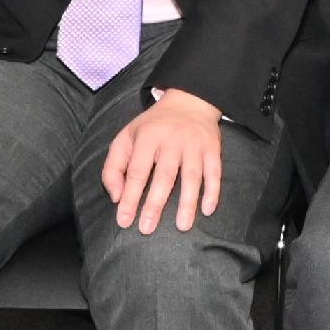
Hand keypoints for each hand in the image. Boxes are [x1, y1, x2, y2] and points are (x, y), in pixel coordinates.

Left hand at [103, 87, 227, 233]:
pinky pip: (215, 172)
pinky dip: (212, 191)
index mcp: (147, 137)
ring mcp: (194, 145)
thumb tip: (117, 197)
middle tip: (147, 228)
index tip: (124, 220)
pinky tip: (207, 209)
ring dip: (187, 202)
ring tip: (182, 226)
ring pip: (191, 176)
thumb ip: (114, 166)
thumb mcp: (126, 137)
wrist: (189, 101)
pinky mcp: (212, 148)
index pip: (137, 171)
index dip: (130, 197)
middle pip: (164, 176)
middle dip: (155, 204)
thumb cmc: (153, 126)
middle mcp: (172, 140)